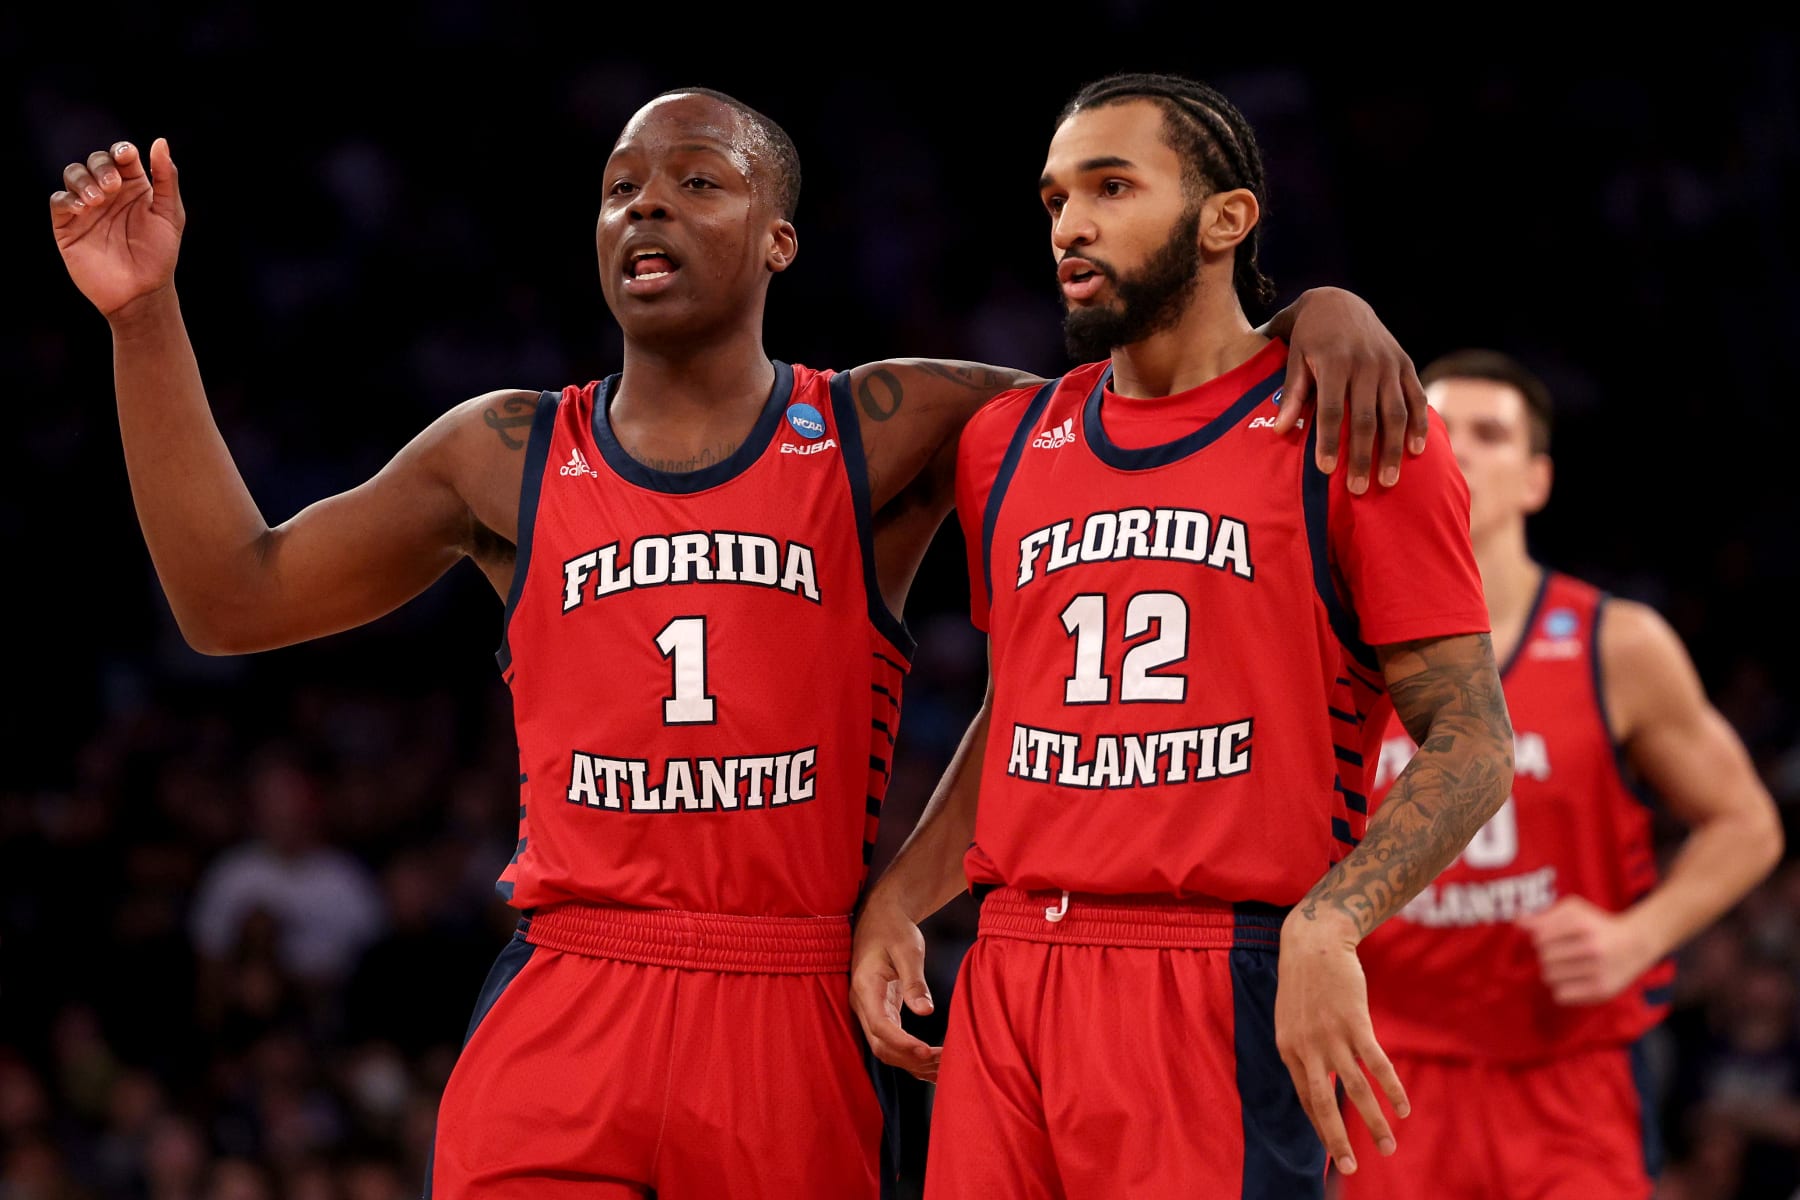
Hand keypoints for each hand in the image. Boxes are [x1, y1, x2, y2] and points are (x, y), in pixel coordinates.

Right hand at [50, 138, 185, 318]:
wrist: (141, 292)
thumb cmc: (159, 254)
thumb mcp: (170, 214)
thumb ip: (167, 178)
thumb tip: (160, 141)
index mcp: (134, 186)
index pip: (122, 156)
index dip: (122, 151)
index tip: (127, 156)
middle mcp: (108, 193)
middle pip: (95, 161)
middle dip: (102, 167)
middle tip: (113, 187)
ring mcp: (86, 208)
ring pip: (73, 175)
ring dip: (83, 180)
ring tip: (97, 200)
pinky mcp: (67, 225)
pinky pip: (58, 201)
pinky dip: (67, 199)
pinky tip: (82, 209)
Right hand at [850, 898, 940, 1081]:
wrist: (880, 918)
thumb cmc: (893, 929)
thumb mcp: (908, 949)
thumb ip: (914, 981)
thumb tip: (925, 1012)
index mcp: (866, 988)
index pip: (881, 1026)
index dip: (903, 1044)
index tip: (928, 1052)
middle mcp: (862, 1005)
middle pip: (882, 1046)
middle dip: (911, 1059)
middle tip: (943, 1064)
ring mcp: (869, 1011)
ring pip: (886, 1049)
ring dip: (912, 1062)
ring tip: (944, 1067)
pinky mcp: (880, 1013)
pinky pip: (891, 1042)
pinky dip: (910, 1056)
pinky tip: (932, 1064)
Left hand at [1267, 287, 1429, 493]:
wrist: (1338, 301)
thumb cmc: (1310, 337)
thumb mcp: (1294, 358)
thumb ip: (1291, 394)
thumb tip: (1280, 430)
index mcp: (1335, 361)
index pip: (1332, 408)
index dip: (1328, 440)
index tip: (1325, 469)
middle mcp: (1366, 363)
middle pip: (1366, 417)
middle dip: (1362, 455)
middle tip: (1358, 488)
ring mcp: (1389, 364)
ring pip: (1394, 413)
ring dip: (1393, 449)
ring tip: (1388, 480)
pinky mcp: (1404, 364)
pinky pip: (1415, 397)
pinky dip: (1419, 424)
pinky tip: (1417, 450)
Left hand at [1276, 911, 1408, 1176]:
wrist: (1314, 941)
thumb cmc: (1305, 981)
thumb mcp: (1291, 1018)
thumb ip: (1302, 1049)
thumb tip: (1316, 1077)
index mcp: (1288, 1049)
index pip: (1304, 1098)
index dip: (1320, 1126)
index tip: (1334, 1150)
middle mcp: (1306, 1048)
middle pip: (1322, 1104)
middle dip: (1338, 1140)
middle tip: (1351, 1167)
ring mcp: (1330, 1036)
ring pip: (1354, 1090)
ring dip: (1374, 1121)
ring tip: (1389, 1147)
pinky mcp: (1354, 1023)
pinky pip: (1376, 1065)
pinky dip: (1391, 1089)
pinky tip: (1404, 1109)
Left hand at [1517, 896, 1656, 1004]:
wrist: (1636, 944)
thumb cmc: (1596, 925)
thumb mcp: (1573, 911)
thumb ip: (1544, 915)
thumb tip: (1518, 922)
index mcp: (1583, 925)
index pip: (1539, 937)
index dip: (1540, 938)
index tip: (1551, 937)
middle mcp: (1593, 948)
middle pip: (1544, 958)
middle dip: (1546, 956)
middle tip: (1560, 953)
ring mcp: (1599, 971)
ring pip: (1550, 978)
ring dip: (1552, 972)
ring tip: (1566, 966)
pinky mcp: (1602, 991)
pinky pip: (1561, 996)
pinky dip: (1561, 988)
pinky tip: (1572, 979)